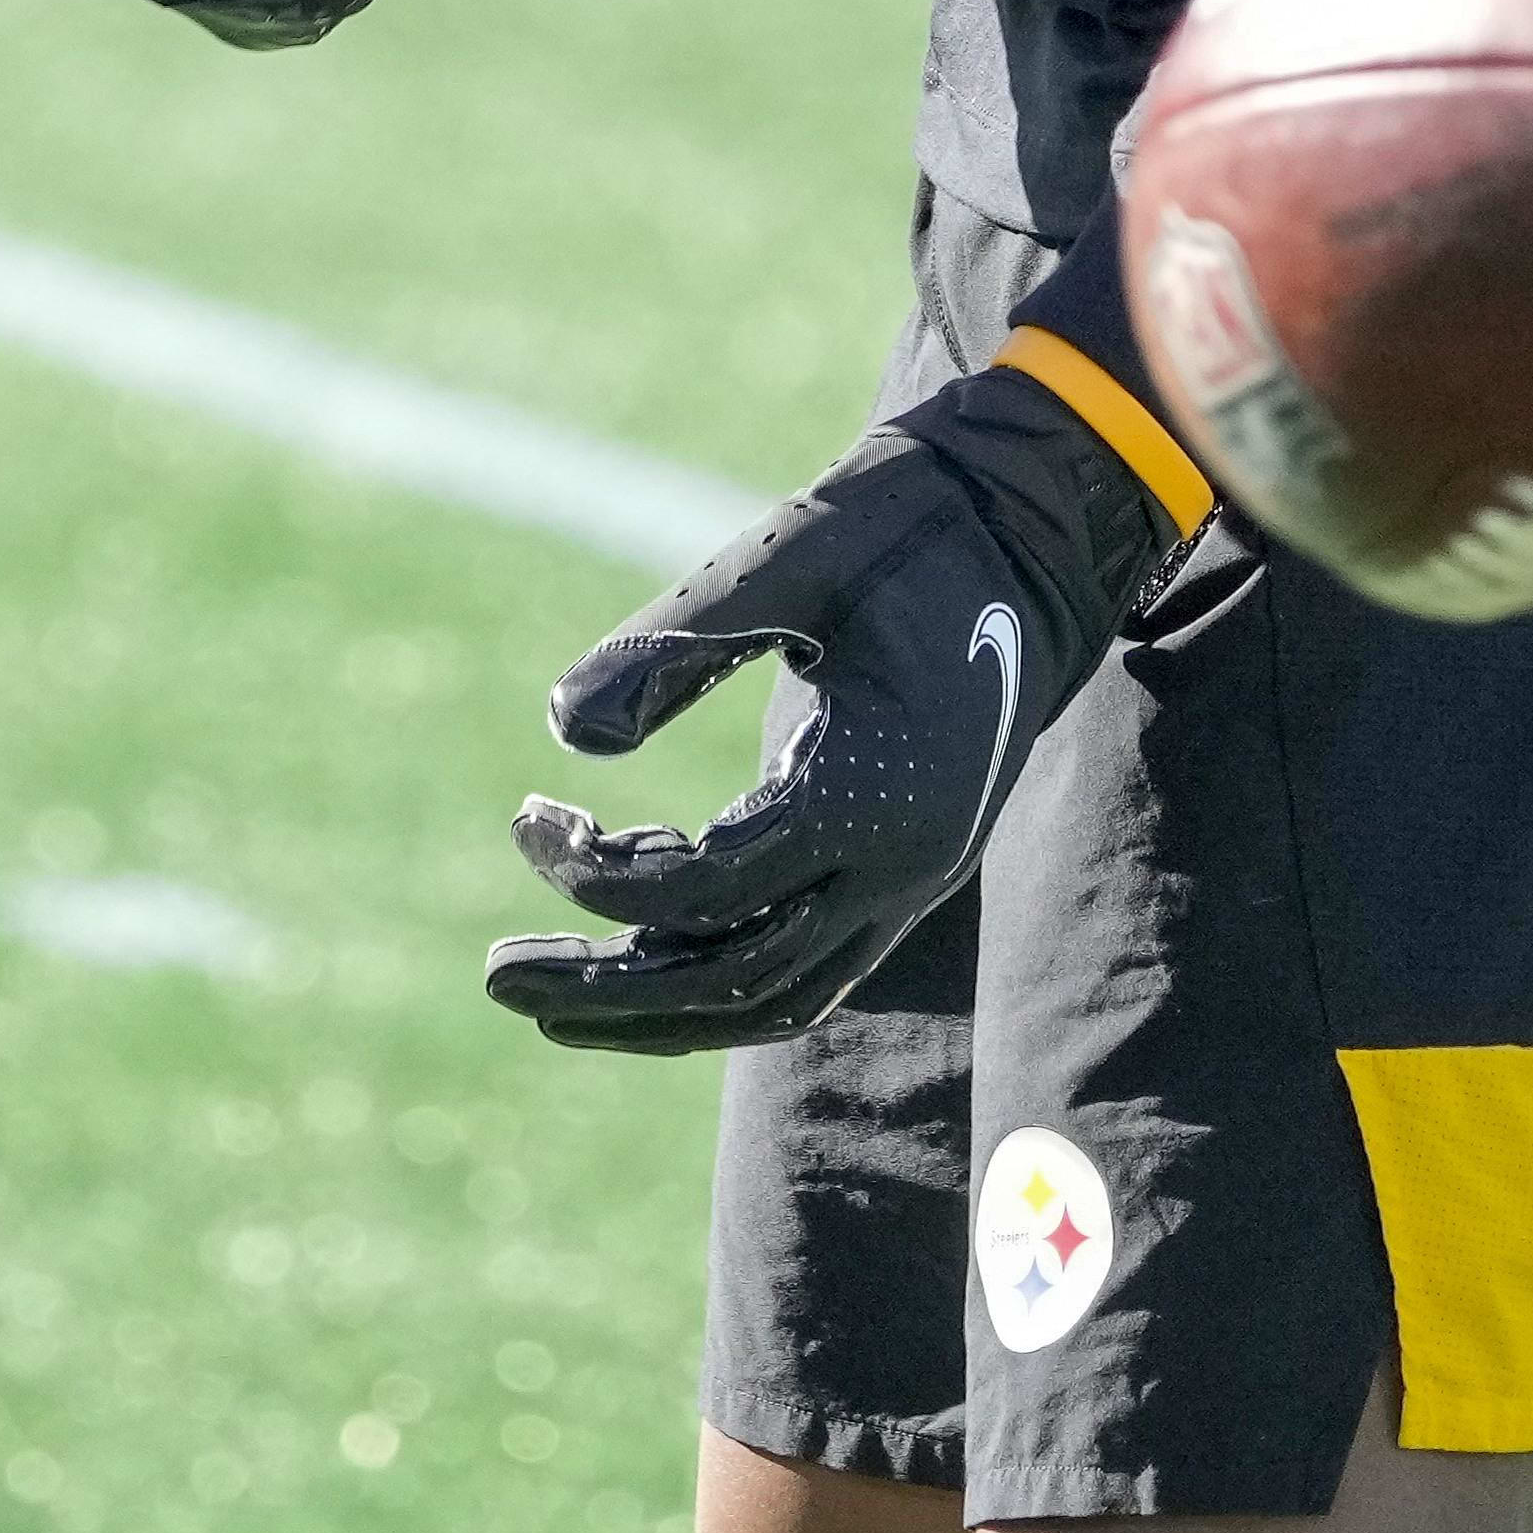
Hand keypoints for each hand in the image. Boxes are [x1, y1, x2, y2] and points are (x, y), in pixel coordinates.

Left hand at [487, 372, 1183, 1053]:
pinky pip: (805, 971)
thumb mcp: (786, 556)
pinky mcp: (905, 874)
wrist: (1035, 524)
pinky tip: (644, 955)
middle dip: (609, 991)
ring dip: (657, 1010)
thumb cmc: (906, 522)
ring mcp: (912, 881)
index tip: (529, 816)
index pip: (711, 888)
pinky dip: (716, 983)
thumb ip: (675, 643)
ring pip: (774, 999)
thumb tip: (563, 733)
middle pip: (735, 980)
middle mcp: (903, 865)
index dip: (599, 873)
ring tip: (549, 997)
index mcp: (878, 791)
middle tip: (496, 976)